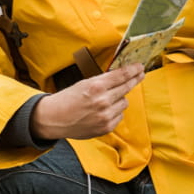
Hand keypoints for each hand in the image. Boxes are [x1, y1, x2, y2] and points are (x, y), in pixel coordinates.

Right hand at [29, 64, 144, 140]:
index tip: (139, 67)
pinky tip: (104, 111)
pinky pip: (120, 115)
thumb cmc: (67, 99)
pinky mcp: (106, 127)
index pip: (121, 75)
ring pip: (124, 102)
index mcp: (96, 86)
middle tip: (139, 75)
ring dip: (119, 99)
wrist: (54, 119)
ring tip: (106, 99)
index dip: (133, 70)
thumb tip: (122, 76)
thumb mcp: (84, 83)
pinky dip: (115, 112)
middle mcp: (103, 101)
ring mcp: (106, 115)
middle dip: (134, 80)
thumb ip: (103, 81)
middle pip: (127, 87)